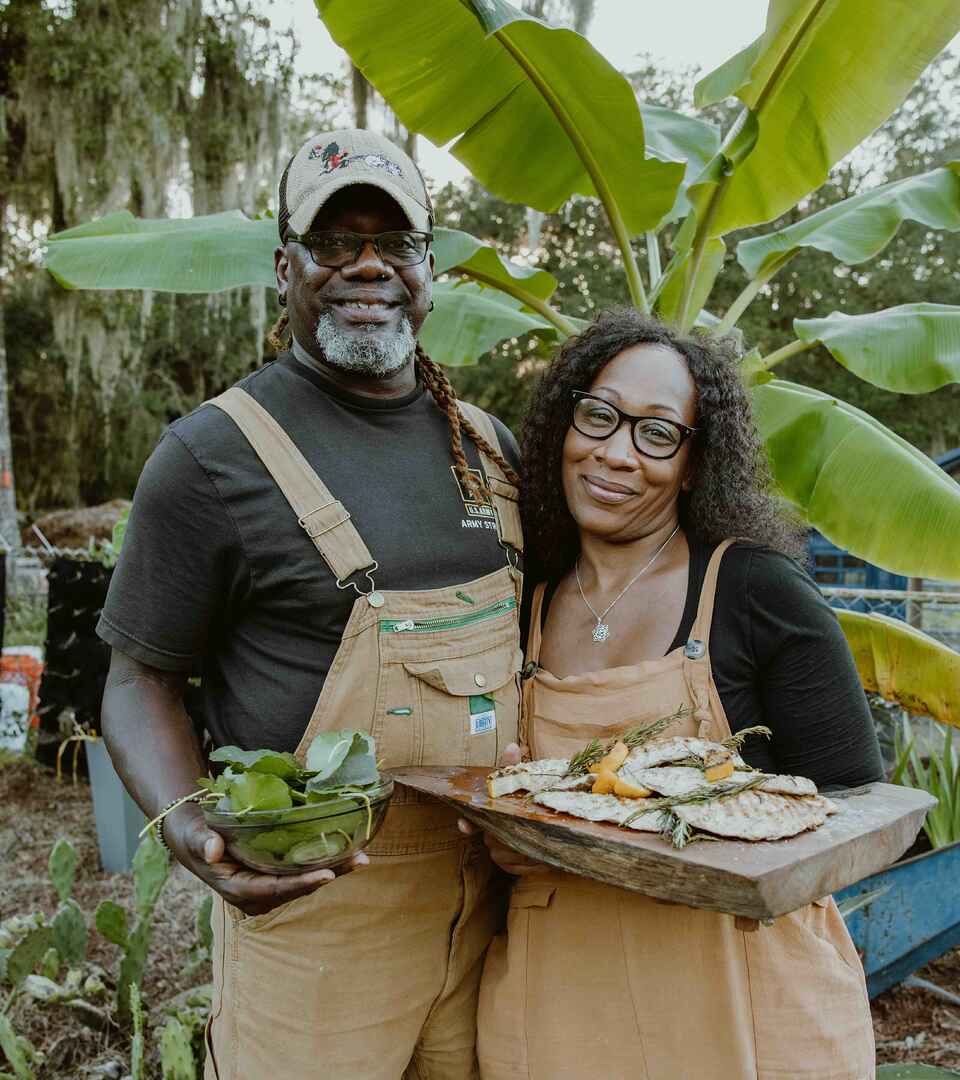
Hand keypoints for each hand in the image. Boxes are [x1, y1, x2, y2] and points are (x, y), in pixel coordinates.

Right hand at [165, 803, 367, 915]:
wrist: (197, 838)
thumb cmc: (196, 835)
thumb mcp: (196, 836)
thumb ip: (203, 841)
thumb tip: (213, 849)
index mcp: (239, 890)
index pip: (276, 889)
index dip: (303, 883)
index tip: (328, 874)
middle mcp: (257, 896)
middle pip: (299, 888)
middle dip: (330, 875)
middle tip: (361, 860)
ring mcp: (268, 889)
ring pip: (305, 882)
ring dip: (335, 870)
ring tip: (363, 856)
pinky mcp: (276, 878)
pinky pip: (303, 874)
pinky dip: (325, 864)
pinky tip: (348, 851)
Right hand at [457, 742, 546, 876]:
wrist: (547, 827)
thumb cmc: (526, 800)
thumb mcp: (521, 782)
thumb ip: (513, 767)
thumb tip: (511, 745)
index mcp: (490, 814)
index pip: (472, 820)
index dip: (468, 824)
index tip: (464, 825)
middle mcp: (490, 836)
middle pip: (494, 840)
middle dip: (512, 838)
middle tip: (532, 834)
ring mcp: (499, 854)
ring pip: (507, 857)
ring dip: (525, 854)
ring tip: (543, 848)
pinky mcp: (511, 868)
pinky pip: (518, 870)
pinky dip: (532, 866)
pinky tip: (544, 861)